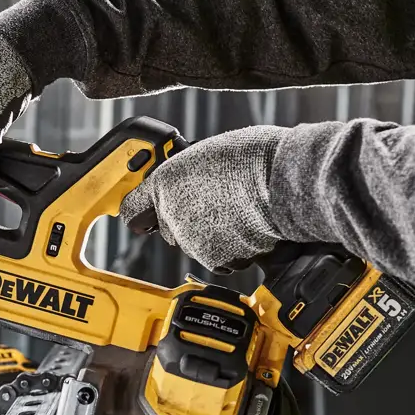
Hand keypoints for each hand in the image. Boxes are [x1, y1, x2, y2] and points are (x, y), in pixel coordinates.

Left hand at [118, 126, 285, 272]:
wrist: (281, 182)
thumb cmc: (253, 159)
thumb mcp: (206, 154)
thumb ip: (187, 175)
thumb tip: (190, 183)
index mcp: (164, 182)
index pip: (133, 209)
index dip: (140, 212)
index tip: (141, 215)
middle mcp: (172, 214)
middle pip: (170, 228)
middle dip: (187, 221)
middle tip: (216, 204)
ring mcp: (192, 240)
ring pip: (195, 245)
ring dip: (212, 236)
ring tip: (238, 213)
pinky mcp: (215, 259)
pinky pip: (220, 260)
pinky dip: (233, 250)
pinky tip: (246, 229)